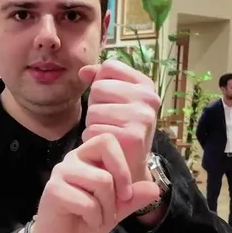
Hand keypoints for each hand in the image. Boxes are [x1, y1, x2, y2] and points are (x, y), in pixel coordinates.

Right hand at [28, 134, 161, 232]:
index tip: (126, 192)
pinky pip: (87, 203)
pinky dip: (94, 219)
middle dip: (119, 187)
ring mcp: (61, 172)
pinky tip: (86, 222)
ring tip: (98, 218)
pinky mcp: (53, 190)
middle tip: (117, 205)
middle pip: (107, 158)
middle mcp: (73, 159)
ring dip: (107, 208)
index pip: (108, 140)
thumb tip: (156, 189)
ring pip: (101, 181)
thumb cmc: (86, 219)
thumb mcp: (116, 209)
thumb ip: (133, 198)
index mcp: (87, 156)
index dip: (122, 165)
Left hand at [78, 59, 161, 181]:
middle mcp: (148, 98)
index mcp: (145, 85)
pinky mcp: (132, 137)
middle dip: (96, 105)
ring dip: (92, 123)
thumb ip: (100, 79)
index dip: (100, 82)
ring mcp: (142, 117)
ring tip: (108, 132)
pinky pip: (93, 130)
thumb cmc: (120, 127)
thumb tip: (83, 72)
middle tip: (109, 121)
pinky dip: (92, 139)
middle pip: (98, 88)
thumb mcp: (115, 98)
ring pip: (93, 110)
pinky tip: (106, 144)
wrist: (130, 165)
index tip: (111, 100)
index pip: (109, 67)